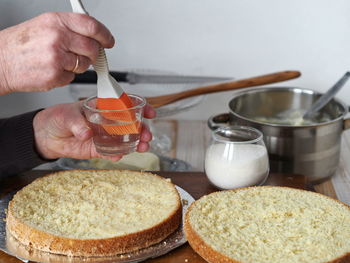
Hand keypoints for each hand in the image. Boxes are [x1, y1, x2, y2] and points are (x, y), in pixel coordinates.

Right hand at [0, 12, 113, 94]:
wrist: (1, 61)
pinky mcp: (55, 75)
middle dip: (94, 54)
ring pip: (84, 64)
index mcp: (56, 21)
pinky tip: (53, 70)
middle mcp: (57, 37)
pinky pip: (73, 77)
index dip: (105, 35)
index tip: (109, 41)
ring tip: (60, 61)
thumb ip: (70, 28)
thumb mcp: (45, 25)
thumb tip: (94, 35)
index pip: (92, 26)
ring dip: (78, 65)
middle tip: (87, 55)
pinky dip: (66, 75)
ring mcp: (57, 57)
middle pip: (93, 48)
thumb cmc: (22, 44)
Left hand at [33, 102, 155, 160]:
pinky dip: (118, 154)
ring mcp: (105, 136)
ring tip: (142, 147)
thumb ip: (77, 124)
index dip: (141, 107)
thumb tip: (86, 133)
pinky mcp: (98, 149)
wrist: (45, 135)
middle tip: (147, 135)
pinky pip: (112, 152)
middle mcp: (107, 122)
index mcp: (103, 108)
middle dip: (143, 129)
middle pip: (131, 125)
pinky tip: (121, 155)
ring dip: (136, 143)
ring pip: (126, 139)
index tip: (150, 112)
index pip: (126, 105)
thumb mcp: (67, 115)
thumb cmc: (57, 118)